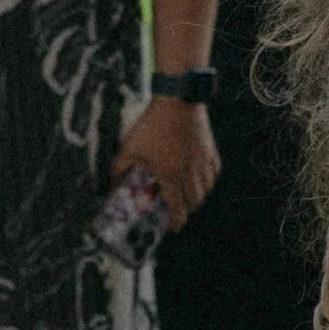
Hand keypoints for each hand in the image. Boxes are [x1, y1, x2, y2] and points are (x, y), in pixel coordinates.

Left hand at [113, 97, 218, 228]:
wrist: (178, 101)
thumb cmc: (151, 126)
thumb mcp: (128, 148)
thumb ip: (120, 169)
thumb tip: (114, 183)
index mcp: (169, 174)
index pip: (177, 206)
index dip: (176, 221)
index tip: (174, 227)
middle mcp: (190, 171)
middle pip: (195, 200)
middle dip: (188, 210)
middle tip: (179, 210)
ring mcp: (202, 160)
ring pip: (207, 188)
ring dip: (199, 196)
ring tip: (189, 195)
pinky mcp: (210, 148)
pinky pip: (214, 171)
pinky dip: (209, 179)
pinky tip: (202, 177)